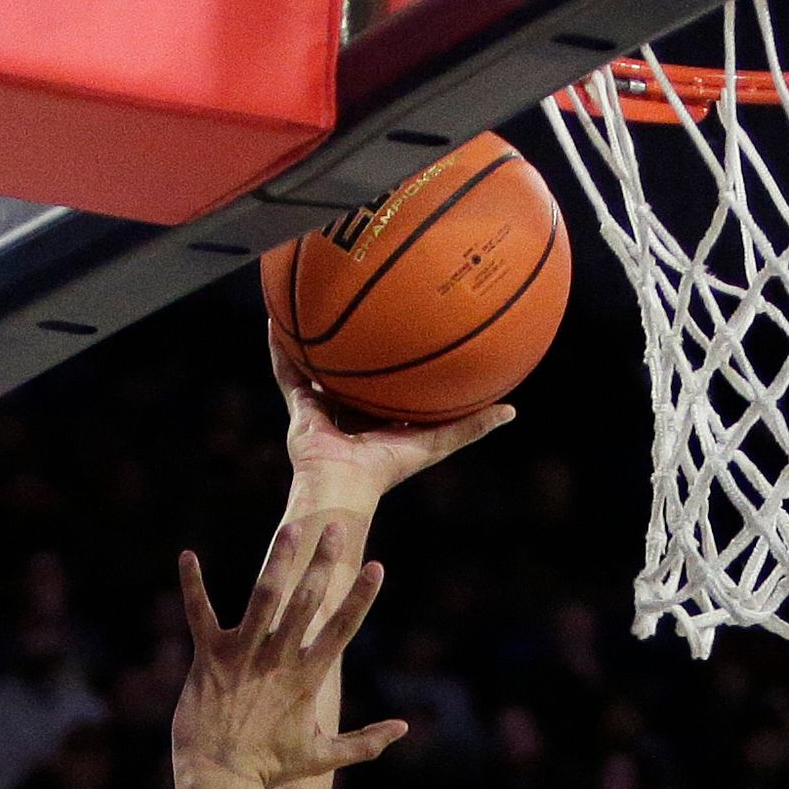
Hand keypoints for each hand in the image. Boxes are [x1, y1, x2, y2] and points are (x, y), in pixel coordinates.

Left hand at [171, 524, 395, 788]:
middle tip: (333, 527)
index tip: (375, 566)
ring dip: (278, 562)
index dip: (359, 596)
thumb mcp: (322, 756)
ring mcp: (242, 656)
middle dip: (323, 563)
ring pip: (263, 599)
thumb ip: (365, 742)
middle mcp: (277, 660)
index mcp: (307, 678)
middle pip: (307, 602)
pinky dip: (193, 585)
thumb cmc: (269, 771)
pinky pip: (199, 614)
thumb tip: (403, 728)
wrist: (219, 781)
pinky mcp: (207, 658)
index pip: (341, 629)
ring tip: (290, 530)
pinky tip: (188, 556)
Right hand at [271, 326, 514, 517]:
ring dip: (313, 340)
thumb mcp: (437, 441)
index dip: (395, 362)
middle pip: (352, 372)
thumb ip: (471, 426)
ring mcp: (321, 410)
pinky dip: (279, 348)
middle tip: (362, 307)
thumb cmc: (390, 469)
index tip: (405, 330)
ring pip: (315, 368)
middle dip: (356, 346)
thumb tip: (512, 410)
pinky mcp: (298, 408)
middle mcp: (349, 412)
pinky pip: (286, 371)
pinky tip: (276, 317)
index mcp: (380, 421)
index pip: (387, 387)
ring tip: (309, 302)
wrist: (345, 487)